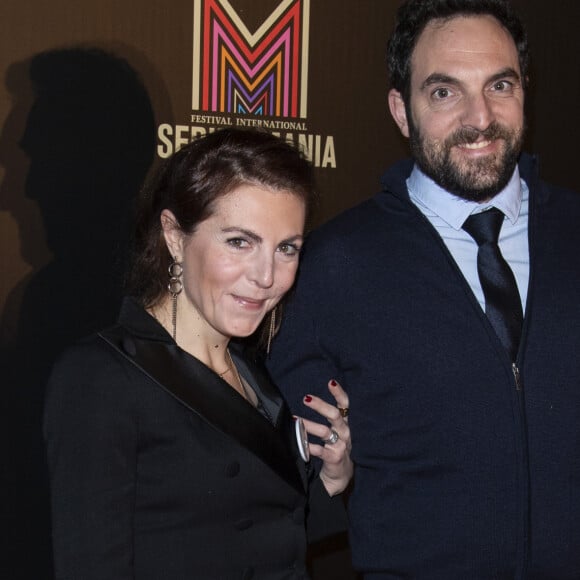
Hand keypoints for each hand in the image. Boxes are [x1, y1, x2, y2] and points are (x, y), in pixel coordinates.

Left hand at [302, 380, 352, 495]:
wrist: (340, 475)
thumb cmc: (335, 447)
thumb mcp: (335, 431)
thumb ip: (327, 417)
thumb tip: (309, 398)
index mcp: (344, 423)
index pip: (345, 405)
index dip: (339, 393)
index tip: (331, 382)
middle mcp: (345, 432)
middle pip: (335, 415)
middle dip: (321, 405)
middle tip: (306, 398)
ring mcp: (341, 445)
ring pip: (325, 432)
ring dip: (309, 425)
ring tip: (295, 420)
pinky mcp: (334, 458)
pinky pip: (320, 450)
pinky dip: (308, 446)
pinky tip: (299, 443)